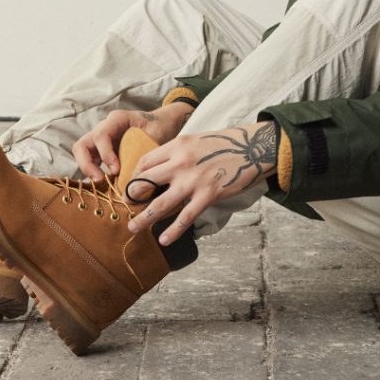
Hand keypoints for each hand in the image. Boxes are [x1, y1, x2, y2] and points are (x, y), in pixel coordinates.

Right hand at [72, 101, 193, 179]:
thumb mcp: (155, 136)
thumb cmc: (161, 126)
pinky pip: (91, 160)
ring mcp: (102, 138)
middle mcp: (105, 127)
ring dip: (88, 169)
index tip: (116, 171)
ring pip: (82, 153)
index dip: (105, 155)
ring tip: (102, 183)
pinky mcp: (103, 149)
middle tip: (100, 180)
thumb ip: (141, 153)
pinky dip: (94, 171)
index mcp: (118, 119)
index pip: (101, 136)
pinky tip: (107, 182)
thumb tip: (131, 178)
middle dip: (87, 164)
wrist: (164, 122)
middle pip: (82, 145)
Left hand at [124, 121, 277, 245]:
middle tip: (127, 206)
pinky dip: (173, 230)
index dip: (134, 176)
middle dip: (132, 196)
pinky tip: (164, 240)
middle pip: (146, 182)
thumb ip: (178, 152)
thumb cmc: (225, 143)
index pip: (145, 162)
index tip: (131, 186)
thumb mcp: (196, 140)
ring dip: (143, 218)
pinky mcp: (208, 195)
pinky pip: (185, 217)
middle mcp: (181, 162)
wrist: (253, 148)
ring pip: (160, 203)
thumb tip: (161, 168)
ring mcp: (194, 180)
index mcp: (177, 145)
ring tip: (132, 227)